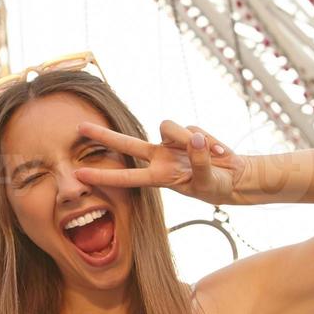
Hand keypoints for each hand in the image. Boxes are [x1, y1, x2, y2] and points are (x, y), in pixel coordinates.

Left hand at [74, 119, 247, 205]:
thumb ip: (200, 161)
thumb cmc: (217, 186)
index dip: (103, 176)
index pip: (126, 177)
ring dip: (188, 138)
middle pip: (126, 143)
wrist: (235, 177)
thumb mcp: (207, 181)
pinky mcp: (188, 134)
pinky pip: (193, 128)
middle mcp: (160, 158)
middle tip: (79, 127)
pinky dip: (208, 141)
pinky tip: (219, 154)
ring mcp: (172, 145)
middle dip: (103, 135)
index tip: (79, 174)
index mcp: (159, 177)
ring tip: (213, 155)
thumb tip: (196, 138)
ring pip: (168, 127)